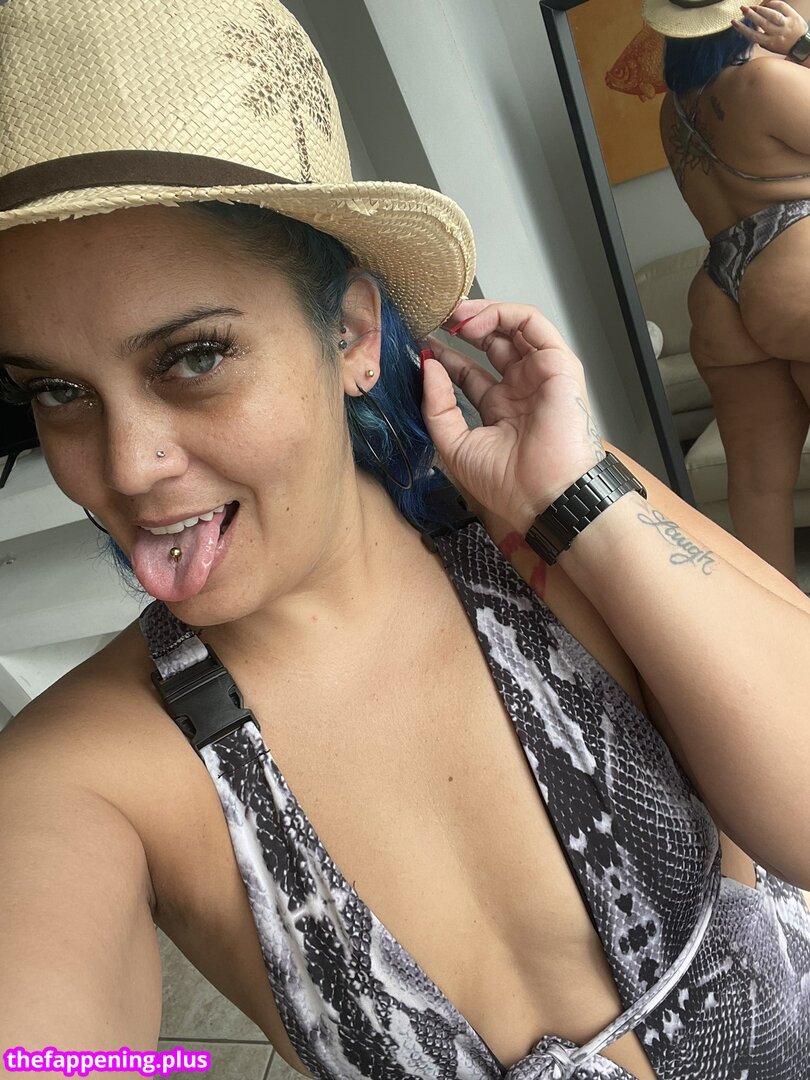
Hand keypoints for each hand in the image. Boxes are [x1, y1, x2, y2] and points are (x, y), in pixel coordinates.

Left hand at [420, 299, 605, 534]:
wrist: (544, 494)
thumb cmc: (507, 483)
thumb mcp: (454, 445)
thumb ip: (436, 406)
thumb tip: (428, 366)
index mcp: (500, 411)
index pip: (469, 373)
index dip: (446, 356)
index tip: (422, 345)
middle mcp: (521, 390)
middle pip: (492, 344)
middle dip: (463, 328)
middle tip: (437, 320)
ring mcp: (540, 375)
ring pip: (513, 328)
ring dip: (481, 315)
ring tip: (453, 317)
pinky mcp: (558, 364)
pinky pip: (532, 324)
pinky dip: (503, 313)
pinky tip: (474, 322)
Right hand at [732, 2, 808, 53]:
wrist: (801, 45)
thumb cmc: (783, 46)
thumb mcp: (770, 47)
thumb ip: (762, 38)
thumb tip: (752, 27)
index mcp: (770, 43)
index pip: (753, 35)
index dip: (742, 29)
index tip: (734, 22)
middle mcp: (777, 34)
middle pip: (762, 23)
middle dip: (751, 15)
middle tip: (742, 9)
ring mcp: (786, 24)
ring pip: (772, 14)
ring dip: (761, 9)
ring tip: (753, 6)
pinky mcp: (793, 16)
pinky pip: (782, 7)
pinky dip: (773, 3)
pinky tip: (766, 3)